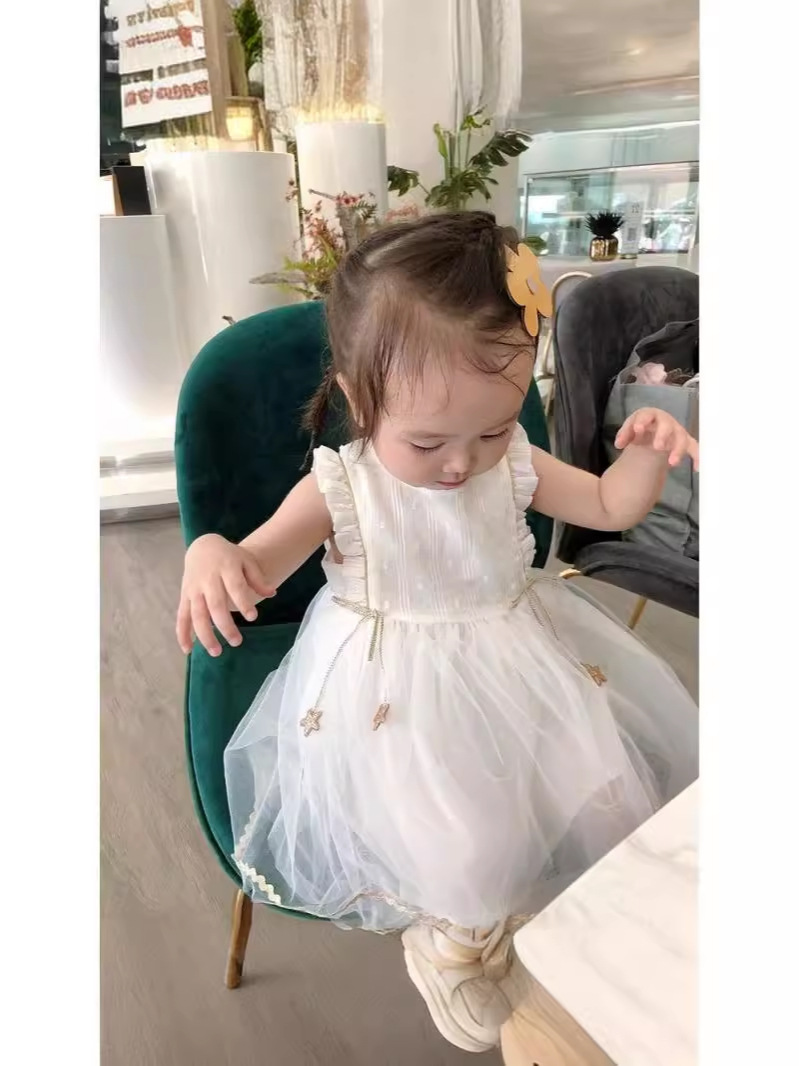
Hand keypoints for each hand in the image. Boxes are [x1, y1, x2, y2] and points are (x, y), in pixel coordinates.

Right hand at [176, 534, 274, 656]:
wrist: (202, 546)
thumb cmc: (229, 557)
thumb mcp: (246, 561)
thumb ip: (258, 579)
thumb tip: (273, 593)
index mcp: (226, 568)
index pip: (235, 586)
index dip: (243, 602)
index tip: (253, 617)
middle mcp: (207, 579)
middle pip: (215, 605)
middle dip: (225, 625)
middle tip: (237, 642)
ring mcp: (193, 589)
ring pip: (197, 614)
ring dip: (205, 635)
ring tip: (216, 652)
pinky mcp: (184, 596)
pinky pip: (181, 616)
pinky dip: (182, 633)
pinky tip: (188, 650)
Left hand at [615, 408, 698, 470]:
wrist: (651, 432)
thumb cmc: (640, 430)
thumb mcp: (629, 431)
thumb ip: (624, 435)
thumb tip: (619, 443)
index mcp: (650, 415)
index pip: (646, 415)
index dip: (642, 421)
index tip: (637, 429)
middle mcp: (666, 422)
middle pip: (667, 425)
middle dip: (663, 435)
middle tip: (657, 447)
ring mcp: (676, 431)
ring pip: (681, 438)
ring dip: (678, 449)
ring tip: (672, 463)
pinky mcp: (685, 442)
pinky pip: (694, 448)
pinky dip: (697, 457)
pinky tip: (696, 468)